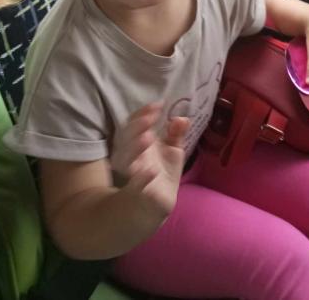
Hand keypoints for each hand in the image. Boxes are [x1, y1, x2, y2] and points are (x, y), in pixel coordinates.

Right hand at [111, 103, 188, 217]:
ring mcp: (133, 174)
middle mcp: (133, 156)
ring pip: (125, 160)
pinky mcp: (139, 193)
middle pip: (126, 138)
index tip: (159, 105)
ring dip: (135, 148)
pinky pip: (136, 186)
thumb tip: (182, 118)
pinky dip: (142, 179)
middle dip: (137, 126)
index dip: (143, 113)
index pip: (134, 123)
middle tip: (150, 118)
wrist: (157, 204)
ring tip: (148, 137)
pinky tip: (152, 170)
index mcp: (140, 142)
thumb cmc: (163, 172)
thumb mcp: (173, 150)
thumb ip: (177, 133)